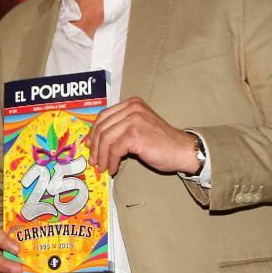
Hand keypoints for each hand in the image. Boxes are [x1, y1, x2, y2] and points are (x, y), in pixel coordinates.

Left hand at [86, 98, 200, 175]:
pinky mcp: (135, 135)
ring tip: (104, 167)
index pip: (103, 116)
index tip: (89, 146)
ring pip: (105, 138)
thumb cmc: (162, 143)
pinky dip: (111, 161)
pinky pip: (114, 149)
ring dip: (102, 156)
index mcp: (132, 104)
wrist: (182, 150)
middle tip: (94, 161)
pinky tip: (114, 168)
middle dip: (95, 147)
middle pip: (102, 127)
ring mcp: (134, 120)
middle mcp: (132, 108)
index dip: (93, 132)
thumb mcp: (139, 128)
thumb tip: (95, 140)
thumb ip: (121, 128)